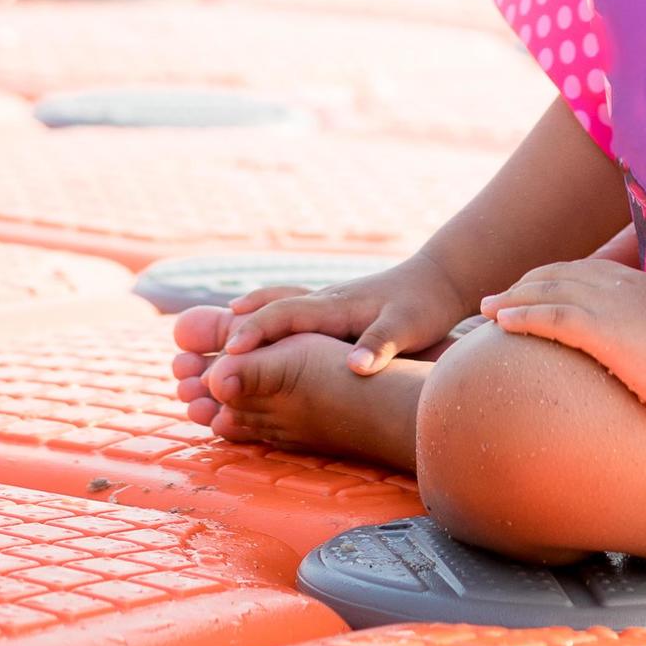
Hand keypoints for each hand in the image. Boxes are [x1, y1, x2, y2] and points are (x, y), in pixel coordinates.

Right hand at [212, 256, 477, 374]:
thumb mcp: (408, 327)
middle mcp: (324, 300)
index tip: (230, 355)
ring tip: (221, 330)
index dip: (256, 334)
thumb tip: (356, 368)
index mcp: (335, 306)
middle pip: (269, 307)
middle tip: (207, 346)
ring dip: (249, 314)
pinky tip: (260, 325)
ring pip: (277, 302)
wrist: (439, 276)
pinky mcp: (333, 307)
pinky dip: (267, 315)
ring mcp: (327, 301)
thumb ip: (380, 346)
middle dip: (237, 326)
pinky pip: (289, 308)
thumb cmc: (424, 305)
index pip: (283, 316)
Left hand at [479, 259, 645, 425]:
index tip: (534, 290)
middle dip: (525, 285)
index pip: (589, 273)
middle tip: (497, 299)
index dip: (557, 279)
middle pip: (560, 275)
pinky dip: (522, 316)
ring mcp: (612, 306)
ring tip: (486, 309)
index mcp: (645, 285)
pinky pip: (551, 317)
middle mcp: (623, 287)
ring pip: (548, 292)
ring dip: (512, 299)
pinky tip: (501, 323)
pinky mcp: (605, 331)